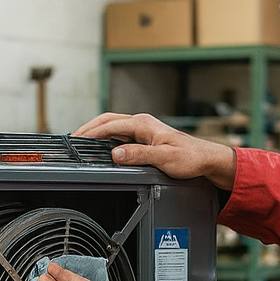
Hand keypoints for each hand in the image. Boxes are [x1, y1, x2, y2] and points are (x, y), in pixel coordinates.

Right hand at [74, 112, 236, 188]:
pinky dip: (108, 138)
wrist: (205, 159)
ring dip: (97, 132)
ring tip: (82, 142)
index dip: (91, 132)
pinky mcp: (146, 137)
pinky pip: (121, 134)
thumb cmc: (190, 157)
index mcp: (144, 124)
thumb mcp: (163, 159)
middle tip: (73, 139)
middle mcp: (142, 123)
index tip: (77, 139)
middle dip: (89, 129)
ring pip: (114, 126)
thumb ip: (138, 155)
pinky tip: (102, 146)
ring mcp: (144, 129)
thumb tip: (116, 154)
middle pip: (108, 121)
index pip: (110, 124)